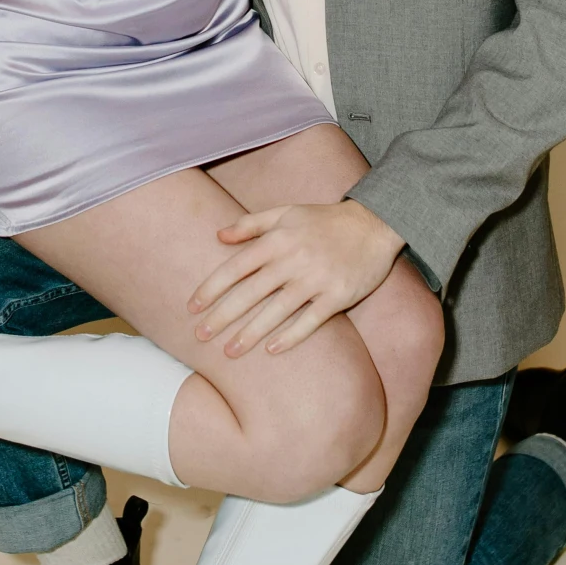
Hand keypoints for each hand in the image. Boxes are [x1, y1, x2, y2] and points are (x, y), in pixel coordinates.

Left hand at [189, 198, 403, 355]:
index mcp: (277, 240)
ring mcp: (316, 280)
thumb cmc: (324, 220)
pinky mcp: (338, 296)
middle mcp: (293, 260)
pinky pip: (310, 321)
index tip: (191, 307)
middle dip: (222, 316)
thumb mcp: (285, 213)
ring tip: (229, 351)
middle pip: (250, 293)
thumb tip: (217, 235)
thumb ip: (250, 224)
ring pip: (276, 311)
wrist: (374, 224)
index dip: (211, 288)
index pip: (235, 268)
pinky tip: (272, 350)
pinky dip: (291, 336)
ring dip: (250, 333)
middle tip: (200, 336)